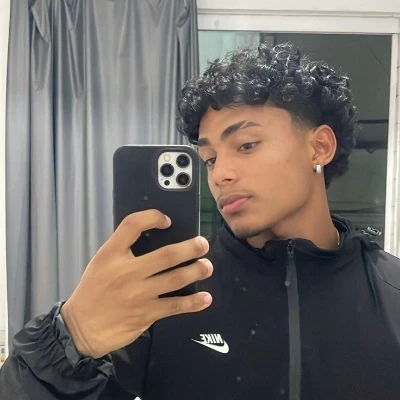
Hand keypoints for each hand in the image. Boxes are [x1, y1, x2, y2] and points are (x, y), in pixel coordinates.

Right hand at [60, 209, 212, 358]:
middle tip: (203, 244)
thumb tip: (157, 237)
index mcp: (111, 255)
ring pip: (175, 279)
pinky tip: (205, 298)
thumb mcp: (102, 263)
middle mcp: (126, 272)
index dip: (152, 218)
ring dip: (196, 271)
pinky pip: (175, 306)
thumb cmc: (93, 291)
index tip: (167, 220)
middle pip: (166, 255)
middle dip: (190, 248)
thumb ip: (123, 249)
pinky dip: (193, 302)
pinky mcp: (146, 314)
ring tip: (207, 266)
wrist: (81, 328)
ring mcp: (138, 294)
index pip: (132, 226)